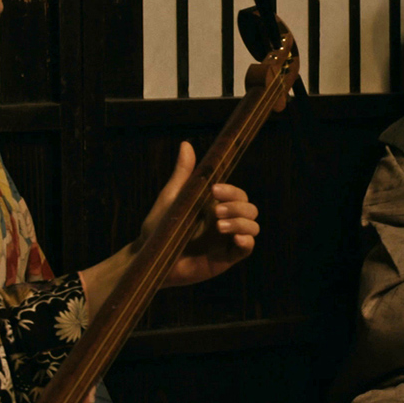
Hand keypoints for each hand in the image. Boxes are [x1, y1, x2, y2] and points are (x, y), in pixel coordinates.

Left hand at [138, 142, 259, 288]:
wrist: (151, 257)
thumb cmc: (159, 227)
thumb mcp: (172, 197)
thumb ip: (183, 174)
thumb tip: (186, 144)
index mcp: (215, 205)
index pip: (237, 194)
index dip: (232, 191)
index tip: (215, 190)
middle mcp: (225, 220)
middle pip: (249, 208)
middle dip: (237, 206)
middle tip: (215, 211)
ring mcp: (227, 240)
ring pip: (252, 226)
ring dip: (241, 222)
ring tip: (219, 225)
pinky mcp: (226, 258)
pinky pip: (247, 248)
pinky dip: (247, 241)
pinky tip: (236, 238)